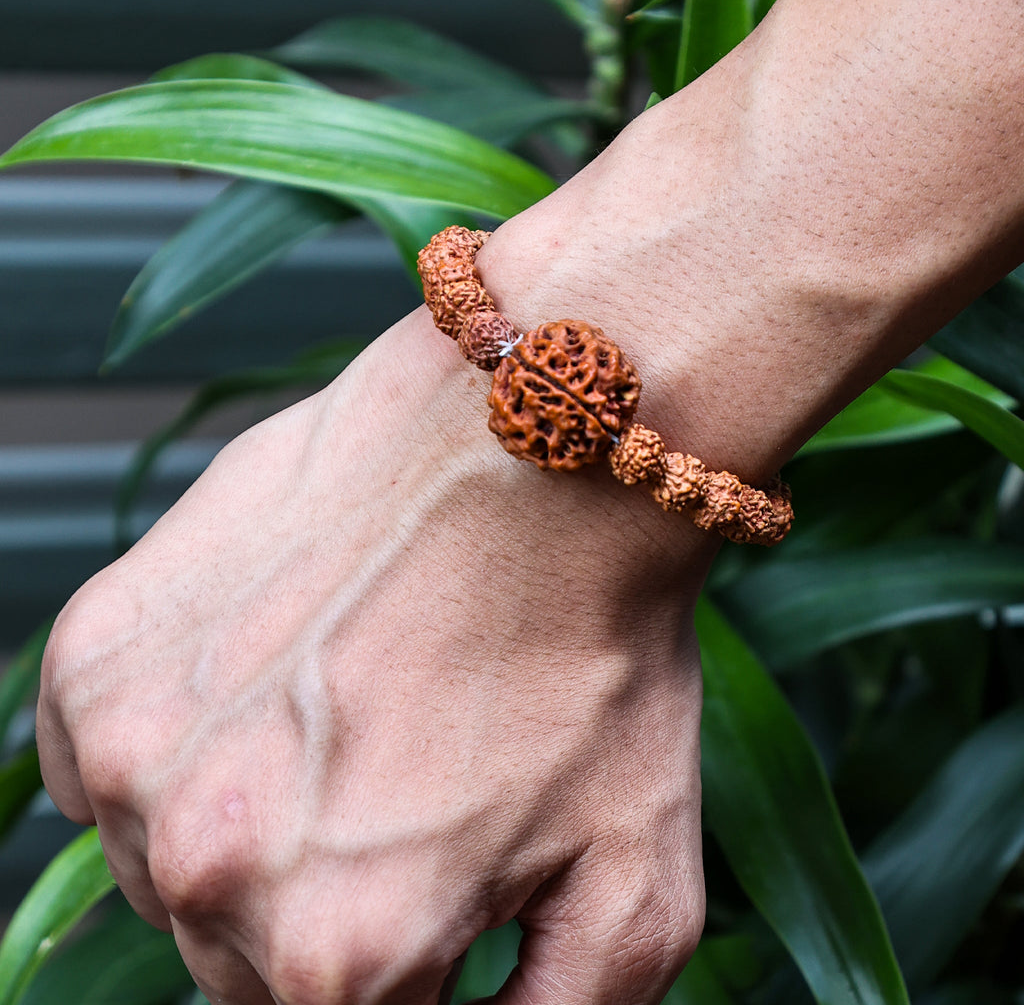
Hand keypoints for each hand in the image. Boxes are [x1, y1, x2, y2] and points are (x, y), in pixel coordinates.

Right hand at [37, 305, 709, 1003]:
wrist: (529, 458)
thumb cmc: (593, 651)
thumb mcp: (635, 885)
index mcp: (342, 950)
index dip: (410, 969)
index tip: (440, 892)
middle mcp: (214, 869)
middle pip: (248, 963)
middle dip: (331, 901)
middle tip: (410, 784)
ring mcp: (137, 754)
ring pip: (180, 867)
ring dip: (253, 820)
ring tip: (350, 714)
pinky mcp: (100, 658)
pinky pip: (109, 767)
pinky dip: (182, 748)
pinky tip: (271, 680)